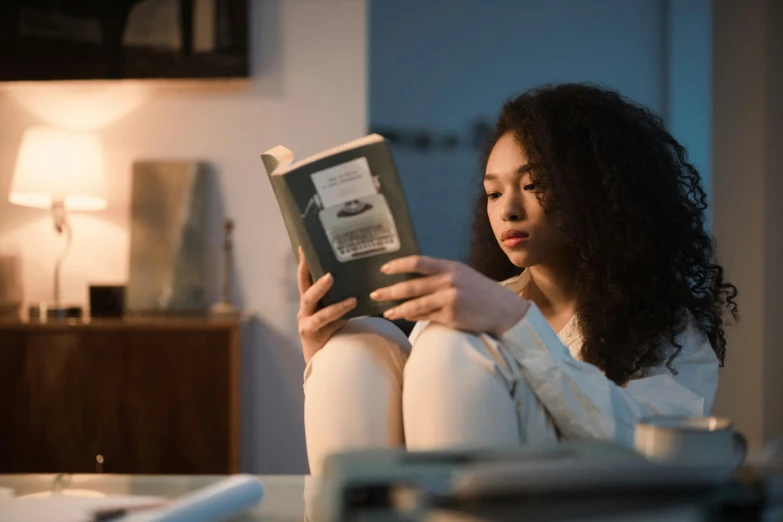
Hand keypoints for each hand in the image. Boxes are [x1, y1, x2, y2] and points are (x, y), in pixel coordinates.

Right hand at [297, 247, 356, 363]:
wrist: (324, 357)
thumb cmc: (332, 329)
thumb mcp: (333, 310)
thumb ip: (338, 296)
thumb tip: (361, 274)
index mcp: (308, 300)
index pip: (304, 277)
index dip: (304, 262)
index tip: (304, 246)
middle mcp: (304, 308)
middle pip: (305, 288)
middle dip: (311, 272)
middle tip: (328, 266)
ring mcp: (306, 321)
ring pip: (312, 303)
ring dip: (323, 291)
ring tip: (338, 283)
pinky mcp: (312, 332)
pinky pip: (325, 320)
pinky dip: (339, 311)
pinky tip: (352, 304)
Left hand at [370, 255, 529, 335]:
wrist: (504, 309)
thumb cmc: (481, 292)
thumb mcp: (463, 275)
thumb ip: (440, 275)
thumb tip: (414, 282)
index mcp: (450, 267)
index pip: (418, 262)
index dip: (398, 265)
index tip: (383, 269)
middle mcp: (448, 281)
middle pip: (411, 286)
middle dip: (390, 291)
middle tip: (374, 294)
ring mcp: (449, 299)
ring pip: (415, 305)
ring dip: (398, 309)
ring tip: (386, 312)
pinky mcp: (451, 316)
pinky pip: (426, 317)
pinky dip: (413, 317)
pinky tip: (405, 318)